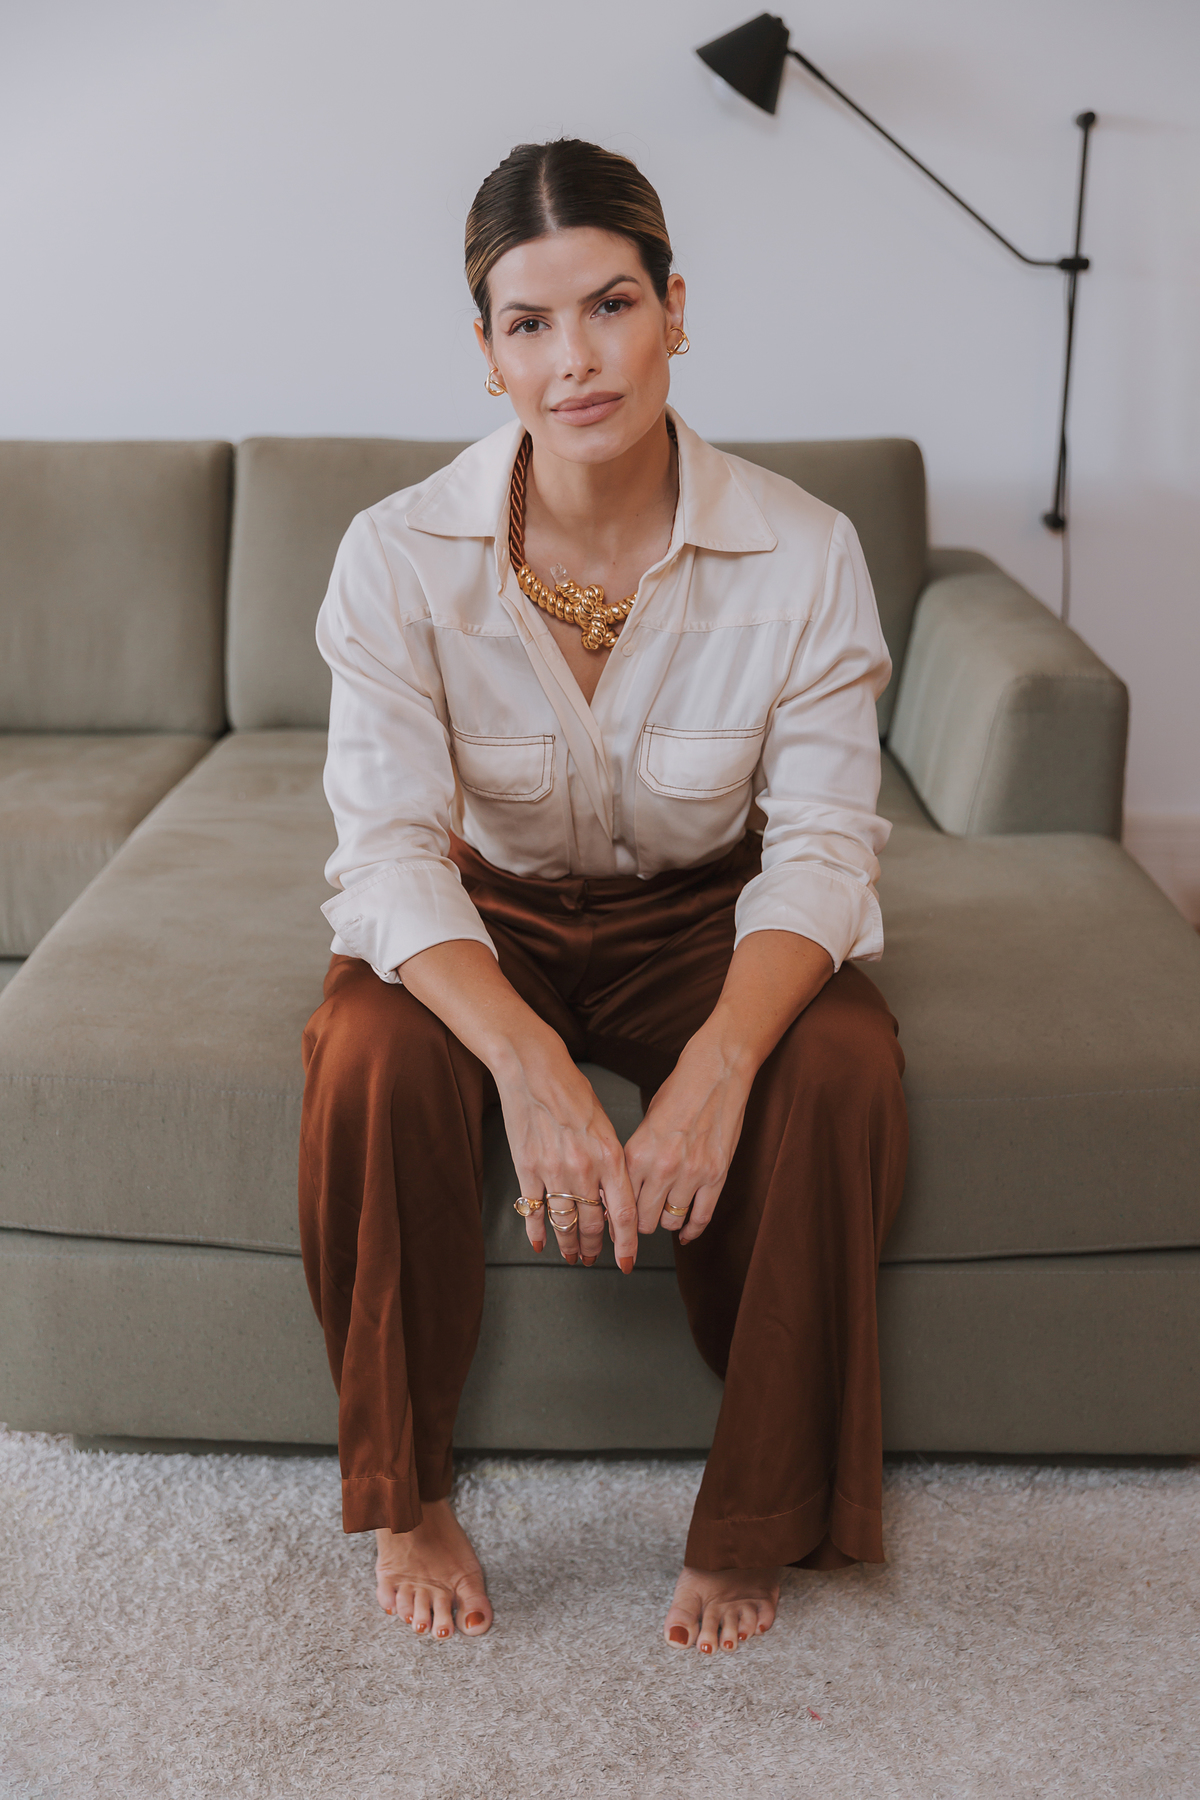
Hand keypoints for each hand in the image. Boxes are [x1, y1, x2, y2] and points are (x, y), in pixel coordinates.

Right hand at [497, 1033, 638, 1270]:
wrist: (533, 1069)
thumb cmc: (572, 1090)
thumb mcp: (604, 1125)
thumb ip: (611, 1162)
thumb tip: (612, 1194)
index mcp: (609, 1156)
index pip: (623, 1214)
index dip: (626, 1244)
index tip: (627, 1262)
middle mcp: (583, 1169)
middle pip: (592, 1224)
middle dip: (594, 1247)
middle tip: (593, 1259)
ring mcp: (552, 1171)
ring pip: (564, 1222)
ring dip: (568, 1244)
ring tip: (571, 1256)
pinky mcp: (526, 1168)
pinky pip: (532, 1209)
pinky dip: (536, 1231)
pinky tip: (539, 1244)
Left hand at [624, 930, 833, 1244]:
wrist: (715, 1071)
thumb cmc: (679, 1091)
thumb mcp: (645, 1122)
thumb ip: (636, 1157)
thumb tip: (626, 1187)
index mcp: (636, 1152)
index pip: (620, 1202)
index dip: (617, 1216)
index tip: (617, 1223)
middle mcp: (661, 1166)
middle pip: (644, 1219)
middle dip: (641, 1223)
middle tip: (642, 1220)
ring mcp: (690, 1173)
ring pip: (671, 1221)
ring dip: (667, 1223)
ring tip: (666, 1216)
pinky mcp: (716, 1175)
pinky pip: (701, 1216)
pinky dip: (692, 1230)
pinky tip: (686, 1233)